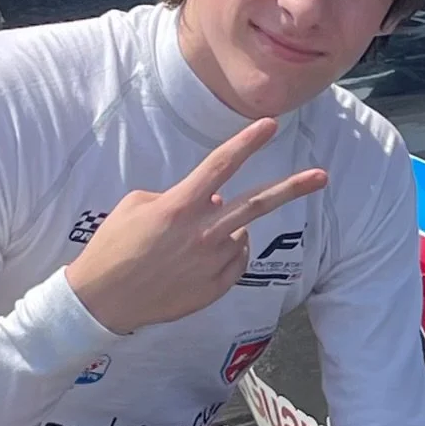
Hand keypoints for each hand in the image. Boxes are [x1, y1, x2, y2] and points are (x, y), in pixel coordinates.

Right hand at [66, 117, 326, 334]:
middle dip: (293, 188)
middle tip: (322, 176)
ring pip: (240, 234)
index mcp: (179, 206)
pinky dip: (224, 254)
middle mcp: (202, 233)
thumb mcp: (137, 205)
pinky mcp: (214, 288)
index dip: (247, 142)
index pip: (220, 165)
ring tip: (189, 245)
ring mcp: (211, 263)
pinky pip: (234, 261)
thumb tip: (215, 199)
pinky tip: (195, 262)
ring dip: (227, 230)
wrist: (102, 301)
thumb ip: (180, 196)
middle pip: (257, 204)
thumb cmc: (113, 246)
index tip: (271, 124)